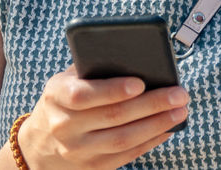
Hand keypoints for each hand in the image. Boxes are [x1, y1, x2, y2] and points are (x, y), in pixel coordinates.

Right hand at [16, 64, 189, 169]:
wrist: (41, 144)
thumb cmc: (64, 100)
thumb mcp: (66, 80)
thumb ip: (94, 69)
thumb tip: (138, 61)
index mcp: (56, 96)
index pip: (83, 95)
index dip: (113, 90)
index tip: (141, 82)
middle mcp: (65, 126)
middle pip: (113, 117)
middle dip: (151, 105)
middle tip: (179, 94)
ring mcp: (79, 150)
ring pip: (124, 139)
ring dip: (157, 124)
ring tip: (180, 111)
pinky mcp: (93, 167)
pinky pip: (127, 154)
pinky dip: (151, 141)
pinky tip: (168, 128)